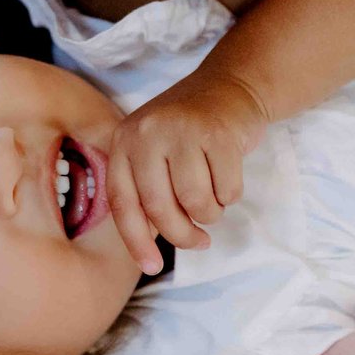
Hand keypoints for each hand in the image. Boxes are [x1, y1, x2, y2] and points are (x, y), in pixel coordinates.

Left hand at [108, 65, 268, 271]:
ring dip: (210, 214)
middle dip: (183, 235)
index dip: (136, 242)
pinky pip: (226, 190)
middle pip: (159, 208)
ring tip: (214, 199)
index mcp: (123, 141)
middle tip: (200, 241)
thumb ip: (145, 191)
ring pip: (195, 202)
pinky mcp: (218, 132)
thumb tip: (148, 254)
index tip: (152, 268)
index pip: (123, 202)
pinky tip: (228, 177)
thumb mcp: (153, 151)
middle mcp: (146, 133)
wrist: (229, 86)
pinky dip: (231, 195)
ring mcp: (182, 130)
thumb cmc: (188, 132)